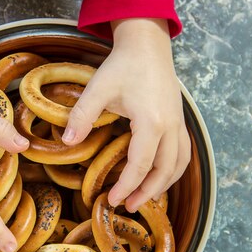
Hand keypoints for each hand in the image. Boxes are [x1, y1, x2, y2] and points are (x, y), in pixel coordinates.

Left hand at [63, 18, 190, 211]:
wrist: (148, 45)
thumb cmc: (122, 66)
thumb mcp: (97, 88)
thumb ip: (81, 116)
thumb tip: (67, 143)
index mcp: (151, 121)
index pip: (141, 165)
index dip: (126, 186)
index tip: (111, 200)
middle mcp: (171, 126)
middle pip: (164, 171)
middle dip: (146, 193)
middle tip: (127, 207)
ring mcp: (179, 123)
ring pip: (179, 164)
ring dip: (163, 185)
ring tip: (144, 198)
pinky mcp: (180, 120)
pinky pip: (183, 153)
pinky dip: (173, 170)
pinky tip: (160, 177)